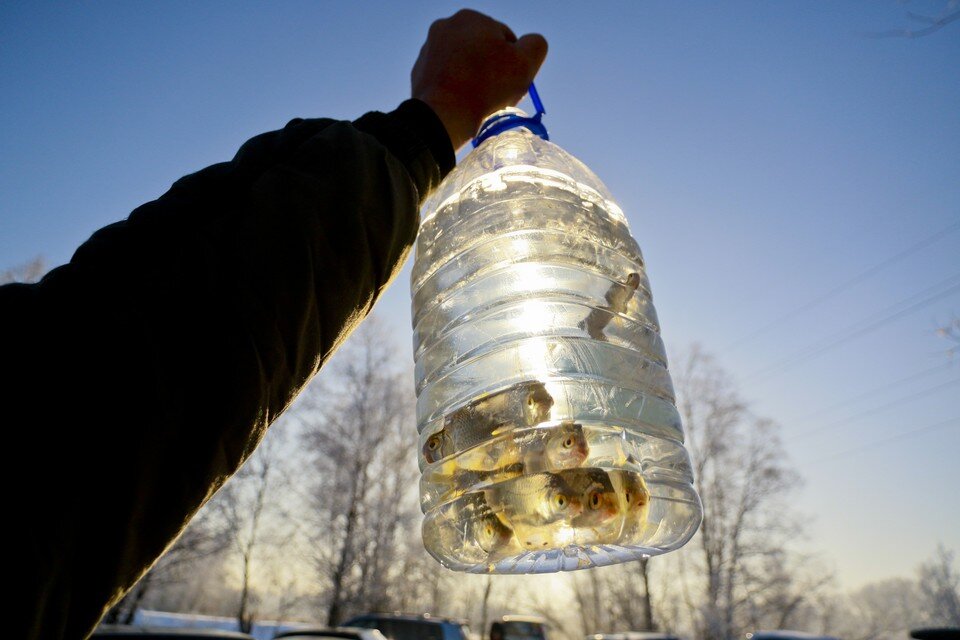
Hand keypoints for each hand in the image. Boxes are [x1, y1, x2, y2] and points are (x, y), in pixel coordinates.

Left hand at [411, 9, 547, 150]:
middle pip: (482, 50)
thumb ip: (536, 45)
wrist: (442, 116)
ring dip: (474, 79)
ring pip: (464, 64)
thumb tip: (531, 43)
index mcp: (471, 17)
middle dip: (492, 69)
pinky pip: (447, 79)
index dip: (514, 62)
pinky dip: (456, 89)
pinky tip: (461, 103)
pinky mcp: (419, 72)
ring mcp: (428, 49)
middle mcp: (445, 26)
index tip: (512, 83)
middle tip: (497, 94)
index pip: (505, 39)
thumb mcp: (526, 63)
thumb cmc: (486, 87)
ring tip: (478, 101)